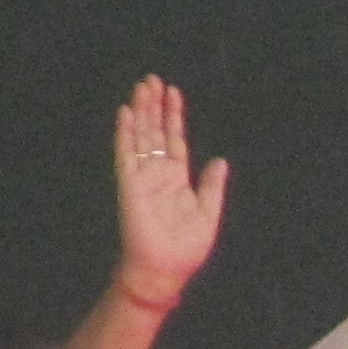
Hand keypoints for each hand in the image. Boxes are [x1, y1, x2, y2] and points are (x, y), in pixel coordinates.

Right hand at [112, 77, 229, 307]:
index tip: (173, 92)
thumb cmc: (186, 248)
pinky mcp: (130, 185)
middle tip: (153, 79)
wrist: (167, 269)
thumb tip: (221, 160)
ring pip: (141, 136)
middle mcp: (158, 173)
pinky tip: (126, 113)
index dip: (174, 116)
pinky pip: (126, 154)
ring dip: (141, 111)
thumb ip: (213, 186)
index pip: (174, 139)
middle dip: (154, 105)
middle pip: (156, 131)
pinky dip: (125, 133)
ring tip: (142, 87)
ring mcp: (142, 177)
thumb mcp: (209, 213)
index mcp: (177, 178)